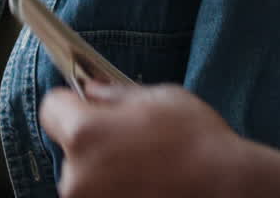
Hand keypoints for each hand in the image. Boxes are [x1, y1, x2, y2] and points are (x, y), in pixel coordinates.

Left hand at [40, 83, 243, 197]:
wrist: (228, 189)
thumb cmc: (198, 142)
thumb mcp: (159, 98)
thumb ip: (117, 95)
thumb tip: (93, 91)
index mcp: (84, 133)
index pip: (50, 108)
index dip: (69, 104)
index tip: (86, 106)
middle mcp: (76, 174)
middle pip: (68, 148)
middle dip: (91, 142)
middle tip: (130, 143)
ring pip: (83, 179)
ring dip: (103, 173)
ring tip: (146, 170)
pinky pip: (101, 197)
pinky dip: (117, 192)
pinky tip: (147, 185)